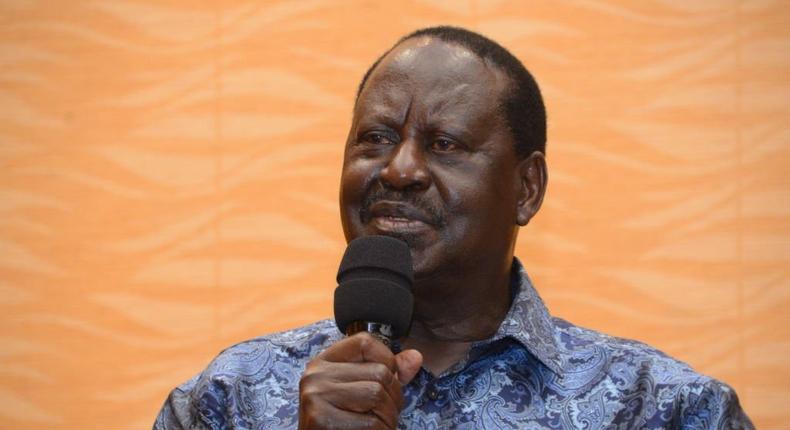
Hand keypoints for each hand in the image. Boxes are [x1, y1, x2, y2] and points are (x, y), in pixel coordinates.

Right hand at [298, 332, 422, 429]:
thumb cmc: (342, 422)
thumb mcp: (361, 390)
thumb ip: (387, 372)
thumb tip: (416, 357)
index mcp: (323, 362)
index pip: (365, 342)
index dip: (387, 359)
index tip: (387, 381)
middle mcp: (316, 375)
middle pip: (378, 372)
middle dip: (394, 397)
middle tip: (387, 414)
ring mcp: (316, 398)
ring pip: (377, 395)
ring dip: (389, 417)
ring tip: (380, 426)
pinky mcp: (322, 421)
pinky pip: (372, 423)